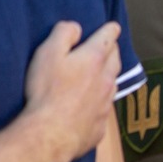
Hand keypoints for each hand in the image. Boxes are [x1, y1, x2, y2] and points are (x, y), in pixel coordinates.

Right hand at [21, 21, 120, 161]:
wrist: (51, 134)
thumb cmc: (46, 91)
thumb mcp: (48, 53)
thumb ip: (63, 34)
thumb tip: (77, 27)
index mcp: (95, 59)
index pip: (108, 37)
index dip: (110, 30)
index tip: (112, 27)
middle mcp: (106, 80)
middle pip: (115, 60)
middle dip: (112, 51)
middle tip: (107, 47)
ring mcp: (106, 105)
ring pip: (113, 84)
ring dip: (108, 76)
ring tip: (101, 74)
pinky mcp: (100, 126)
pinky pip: (104, 110)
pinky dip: (100, 103)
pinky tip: (92, 106)